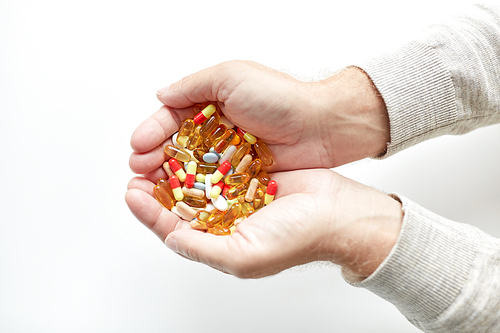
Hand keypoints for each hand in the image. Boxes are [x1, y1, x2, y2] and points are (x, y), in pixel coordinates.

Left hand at [125, 169, 402, 279]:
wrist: (337, 211)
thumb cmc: (297, 238)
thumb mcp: (244, 254)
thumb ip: (203, 248)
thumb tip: (171, 237)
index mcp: (220, 242)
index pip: (174, 228)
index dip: (151, 212)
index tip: (133, 192)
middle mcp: (225, 219)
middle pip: (181, 202)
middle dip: (158, 186)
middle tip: (138, 168)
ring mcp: (237, 194)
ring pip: (197, 179)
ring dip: (176, 167)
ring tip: (157, 152)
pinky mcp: (250, 173)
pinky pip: (219, 161)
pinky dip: (203, 154)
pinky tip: (189, 143)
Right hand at [130, 60, 389, 179]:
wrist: (320, 126)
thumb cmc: (278, 98)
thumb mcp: (231, 77)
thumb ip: (193, 87)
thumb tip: (160, 95)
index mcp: (210, 104)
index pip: (172, 118)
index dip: (152, 132)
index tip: (138, 146)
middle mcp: (216, 130)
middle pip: (176, 146)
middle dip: (154, 156)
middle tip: (139, 169)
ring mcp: (228, 155)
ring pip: (190, 167)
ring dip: (168, 176)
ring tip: (150, 185)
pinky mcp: (241, 176)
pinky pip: (211, 184)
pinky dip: (194, 190)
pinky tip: (179, 196)